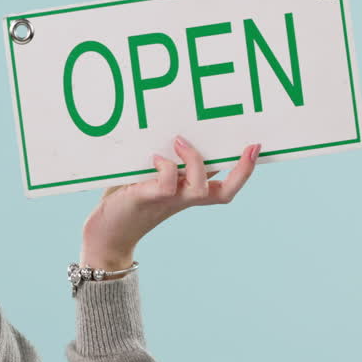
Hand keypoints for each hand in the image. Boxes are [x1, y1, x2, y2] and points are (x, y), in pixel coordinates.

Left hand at [79, 138, 260, 270]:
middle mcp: (183, 198)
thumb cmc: (126, 198)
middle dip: (241, 170)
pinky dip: (165, 169)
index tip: (256, 146)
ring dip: (194, 162)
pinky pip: (166, 186)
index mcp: (188, 192)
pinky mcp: (146, 199)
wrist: (105, 231)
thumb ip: (164, 157)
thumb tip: (177, 130)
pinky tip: (155, 158)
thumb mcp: (148, 174)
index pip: (226, 186)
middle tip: (249, 146)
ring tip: (179, 141)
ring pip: (199, 189)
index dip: (244, 170)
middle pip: (225, 193)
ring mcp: (167, 201)